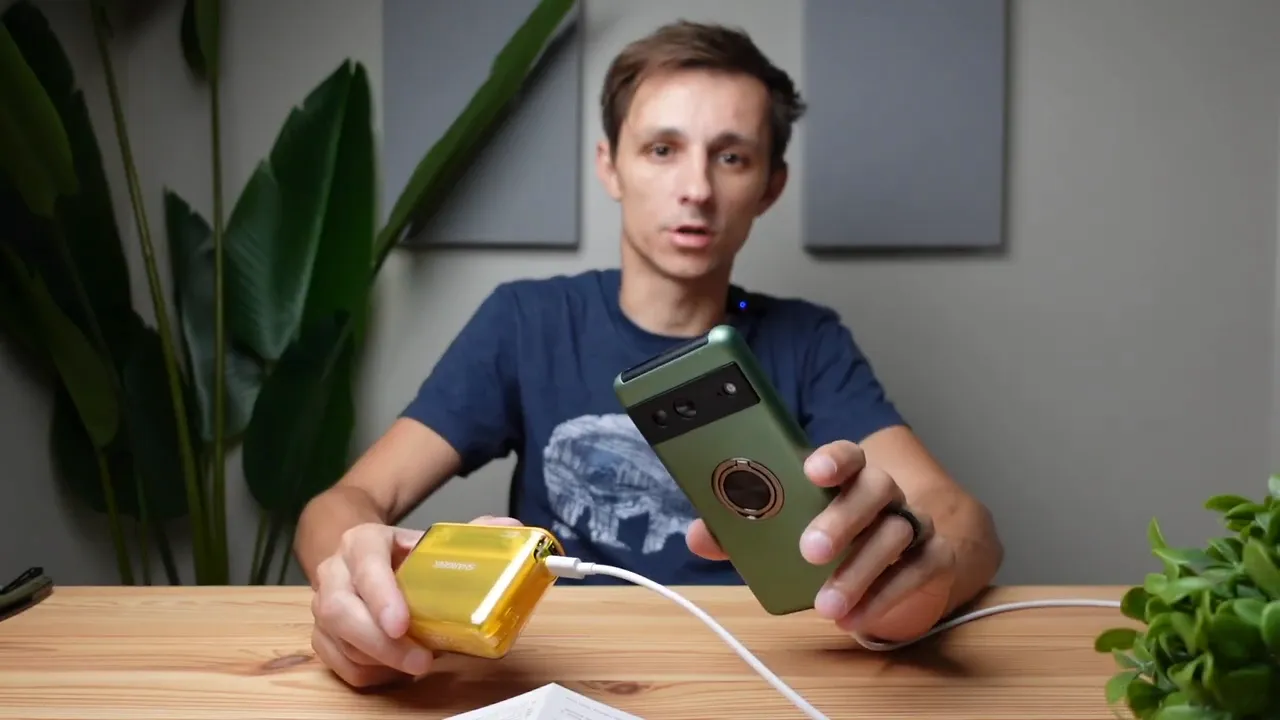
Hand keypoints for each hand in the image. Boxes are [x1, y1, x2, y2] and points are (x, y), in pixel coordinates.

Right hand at [310, 514, 522, 686]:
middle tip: (421, 660)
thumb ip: (469, 535)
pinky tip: (396, 668)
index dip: (381, 595)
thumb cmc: (402, 556)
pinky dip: (370, 672)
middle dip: (380, 643)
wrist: (360, 558)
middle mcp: (335, 572)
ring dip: (379, 661)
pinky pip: (339, 664)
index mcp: (363, 542)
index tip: (402, 625)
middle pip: (340, 610)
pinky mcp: (321, 635)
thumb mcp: (429, 541)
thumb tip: (510, 527)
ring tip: (418, 663)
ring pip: (337, 641)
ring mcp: (322, 605)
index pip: (366, 563)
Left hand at [686, 441, 956, 639]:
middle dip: (842, 519)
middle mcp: (883, 491)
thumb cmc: (823, 536)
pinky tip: (856, 619)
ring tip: (826, 606)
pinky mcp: (934, 557)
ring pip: (896, 533)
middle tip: (810, 550)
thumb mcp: (778, 532)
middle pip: (875, 488)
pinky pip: (920, 570)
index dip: (832, 458)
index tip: (811, 471)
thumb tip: (697, 534)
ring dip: (860, 571)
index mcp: (844, 474)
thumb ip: (739, 530)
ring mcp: (912, 522)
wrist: (891, 563)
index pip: (845, 453)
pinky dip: (887, 596)